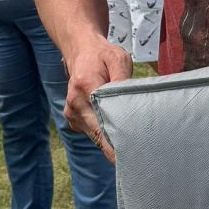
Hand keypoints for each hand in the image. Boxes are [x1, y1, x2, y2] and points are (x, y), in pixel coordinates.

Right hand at [63, 37, 131, 153]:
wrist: (81, 52)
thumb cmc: (103, 56)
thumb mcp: (118, 59)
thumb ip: (123, 80)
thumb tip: (128, 103)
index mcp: (85, 86)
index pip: (101, 120)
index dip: (115, 140)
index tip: (128, 154)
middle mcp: (74, 103)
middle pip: (98, 133)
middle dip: (116, 146)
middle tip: (137, 157)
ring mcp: (71, 113)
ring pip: (94, 136)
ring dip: (111, 142)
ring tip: (131, 147)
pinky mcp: (73, 119)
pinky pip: (91, 133)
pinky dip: (104, 135)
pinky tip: (117, 134)